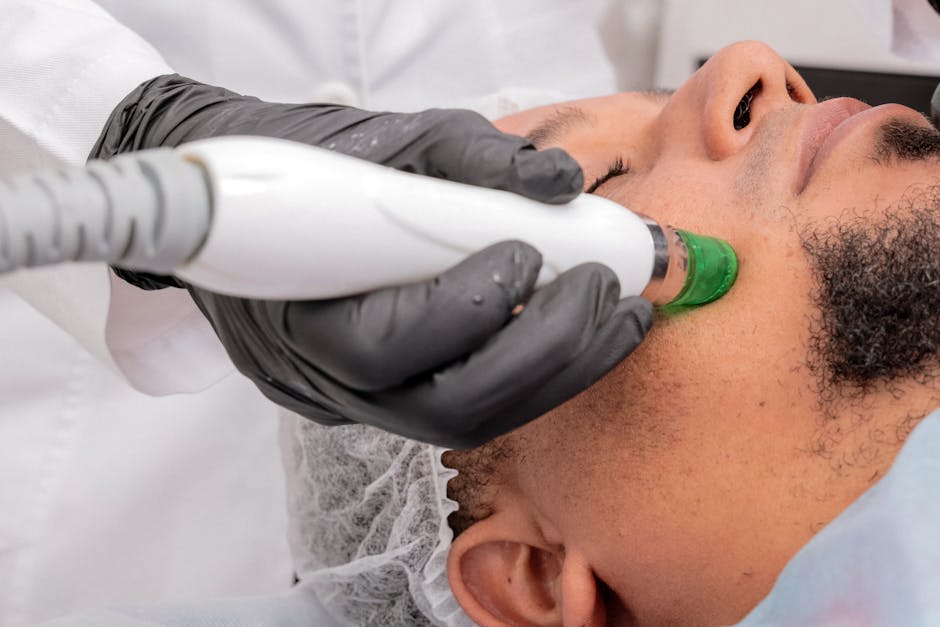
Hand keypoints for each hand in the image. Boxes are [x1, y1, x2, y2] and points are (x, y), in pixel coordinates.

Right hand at [91, 75, 652, 446]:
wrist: (261, 200)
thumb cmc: (315, 164)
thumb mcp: (390, 140)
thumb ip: (471, 159)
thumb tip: (558, 184)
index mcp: (295, 311)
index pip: (381, 348)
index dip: (464, 308)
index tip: (525, 250)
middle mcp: (325, 377)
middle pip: (443, 407)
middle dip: (540, 352)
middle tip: (598, 287)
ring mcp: (360, 398)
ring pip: (466, 420)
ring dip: (556, 373)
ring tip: (615, 314)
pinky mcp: (393, 397)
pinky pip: (470, 406)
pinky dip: (536, 376)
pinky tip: (582, 332)